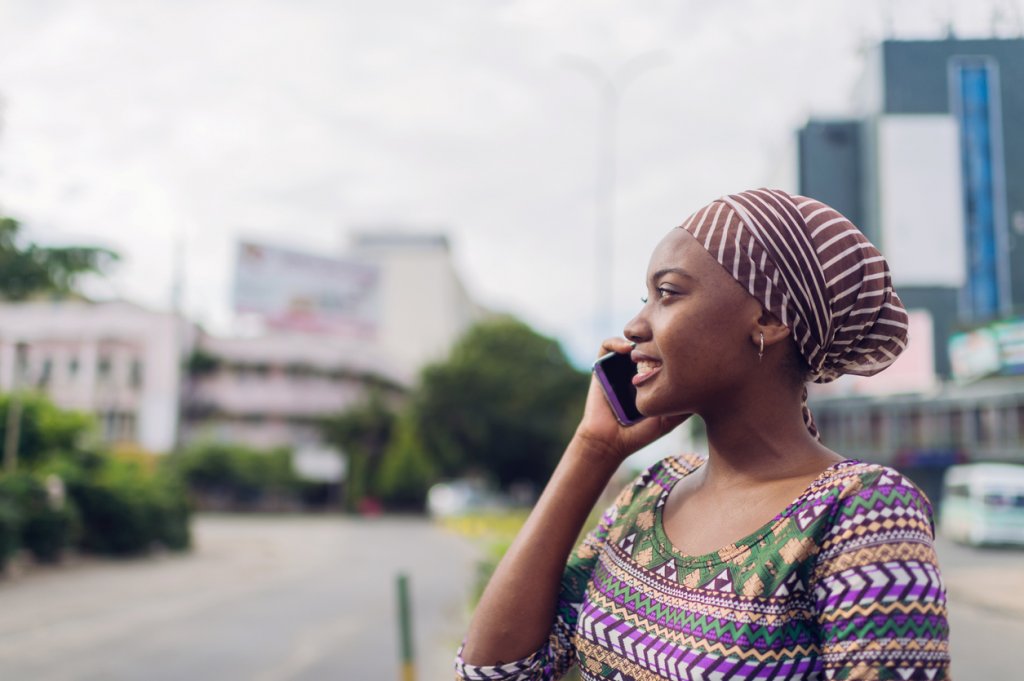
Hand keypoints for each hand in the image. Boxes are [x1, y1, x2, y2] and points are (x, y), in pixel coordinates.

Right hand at [573, 337, 689, 464]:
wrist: (610, 443)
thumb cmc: (640, 434)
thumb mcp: (670, 419)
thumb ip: (685, 405)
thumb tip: (710, 387)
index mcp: (652, 377)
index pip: (664, 352)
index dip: (672, 347)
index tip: (681, 349)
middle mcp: (635, 369)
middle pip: (648, 342)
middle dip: (657, 337)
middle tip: (666, 342)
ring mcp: (618, 367)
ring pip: (629, 340)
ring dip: (638, 336)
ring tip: (646, 343)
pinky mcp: (601, 367)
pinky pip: (606, 346)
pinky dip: (615, 343)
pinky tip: (627, 349)